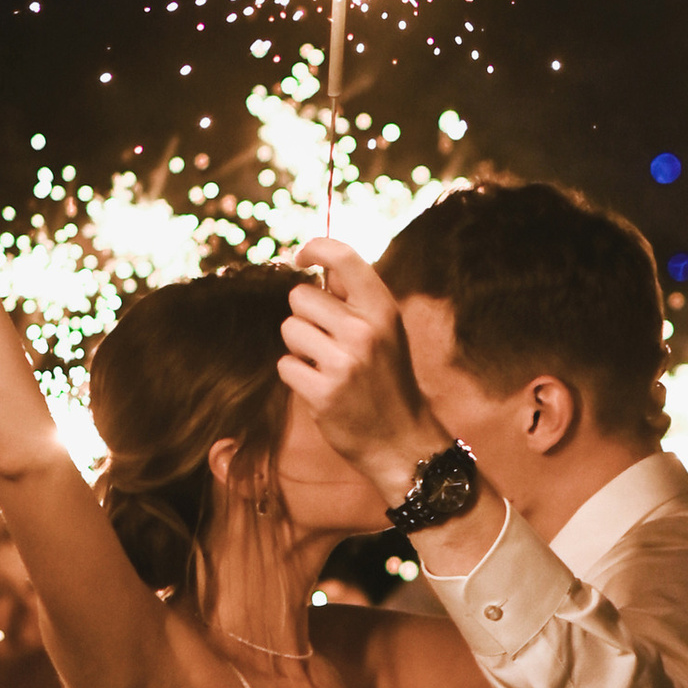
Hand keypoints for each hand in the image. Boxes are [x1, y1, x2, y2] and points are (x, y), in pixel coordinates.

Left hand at [280, 241, 443, 506]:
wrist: (402, 439)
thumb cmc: (388, 379)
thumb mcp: (386, 330)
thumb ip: (356, 298)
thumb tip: (320, 261)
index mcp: (383, 309)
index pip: (343, 258)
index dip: (315, 248)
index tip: (301, 257)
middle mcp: (365, 331)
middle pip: (300, 297)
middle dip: (305, 317)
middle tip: (328, 341)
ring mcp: (345, 363)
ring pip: (289, 330)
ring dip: (299, 348)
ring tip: (326, 365)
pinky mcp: (324, 393)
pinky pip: (285, 365)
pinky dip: (296, 376)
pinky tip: (320, 387)